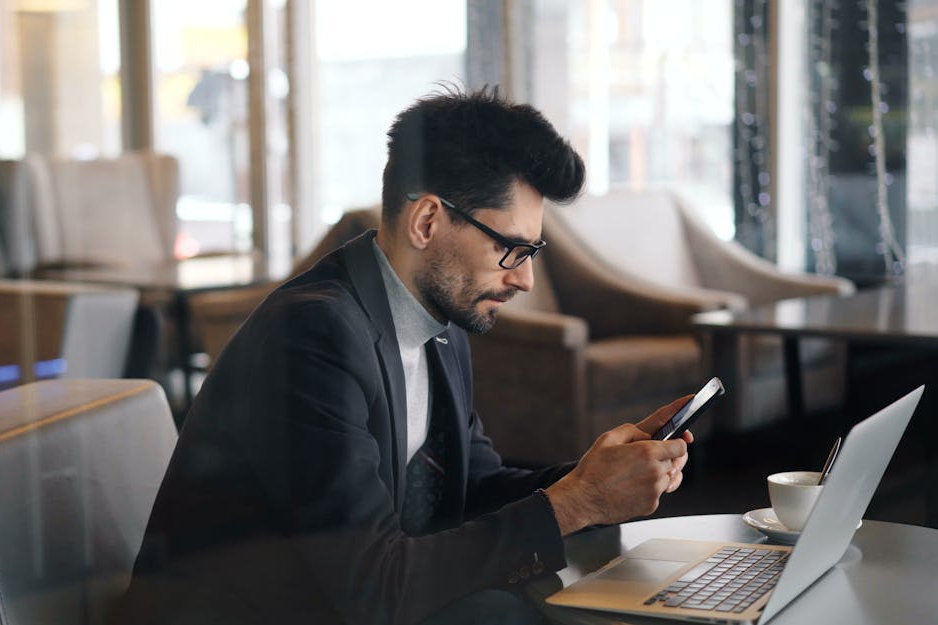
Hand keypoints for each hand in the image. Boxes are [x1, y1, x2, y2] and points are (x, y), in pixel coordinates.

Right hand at [546, 396, 693, 534]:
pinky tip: (632, 485)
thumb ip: (633, 430)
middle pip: (676, 462)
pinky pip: (658, 493)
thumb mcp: (609, 438)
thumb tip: (648, 435)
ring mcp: (655, 491)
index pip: (680, 447)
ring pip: (669, 478)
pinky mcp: (651, 505)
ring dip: (659, 474)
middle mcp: (656, 472)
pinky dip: (650, 488)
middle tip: (652, 457)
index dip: (677, 444)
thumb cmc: (593, 469)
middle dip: (666, 458)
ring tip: (638, 472)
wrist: (583, 499)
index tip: (673, 444)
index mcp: (648, 452)